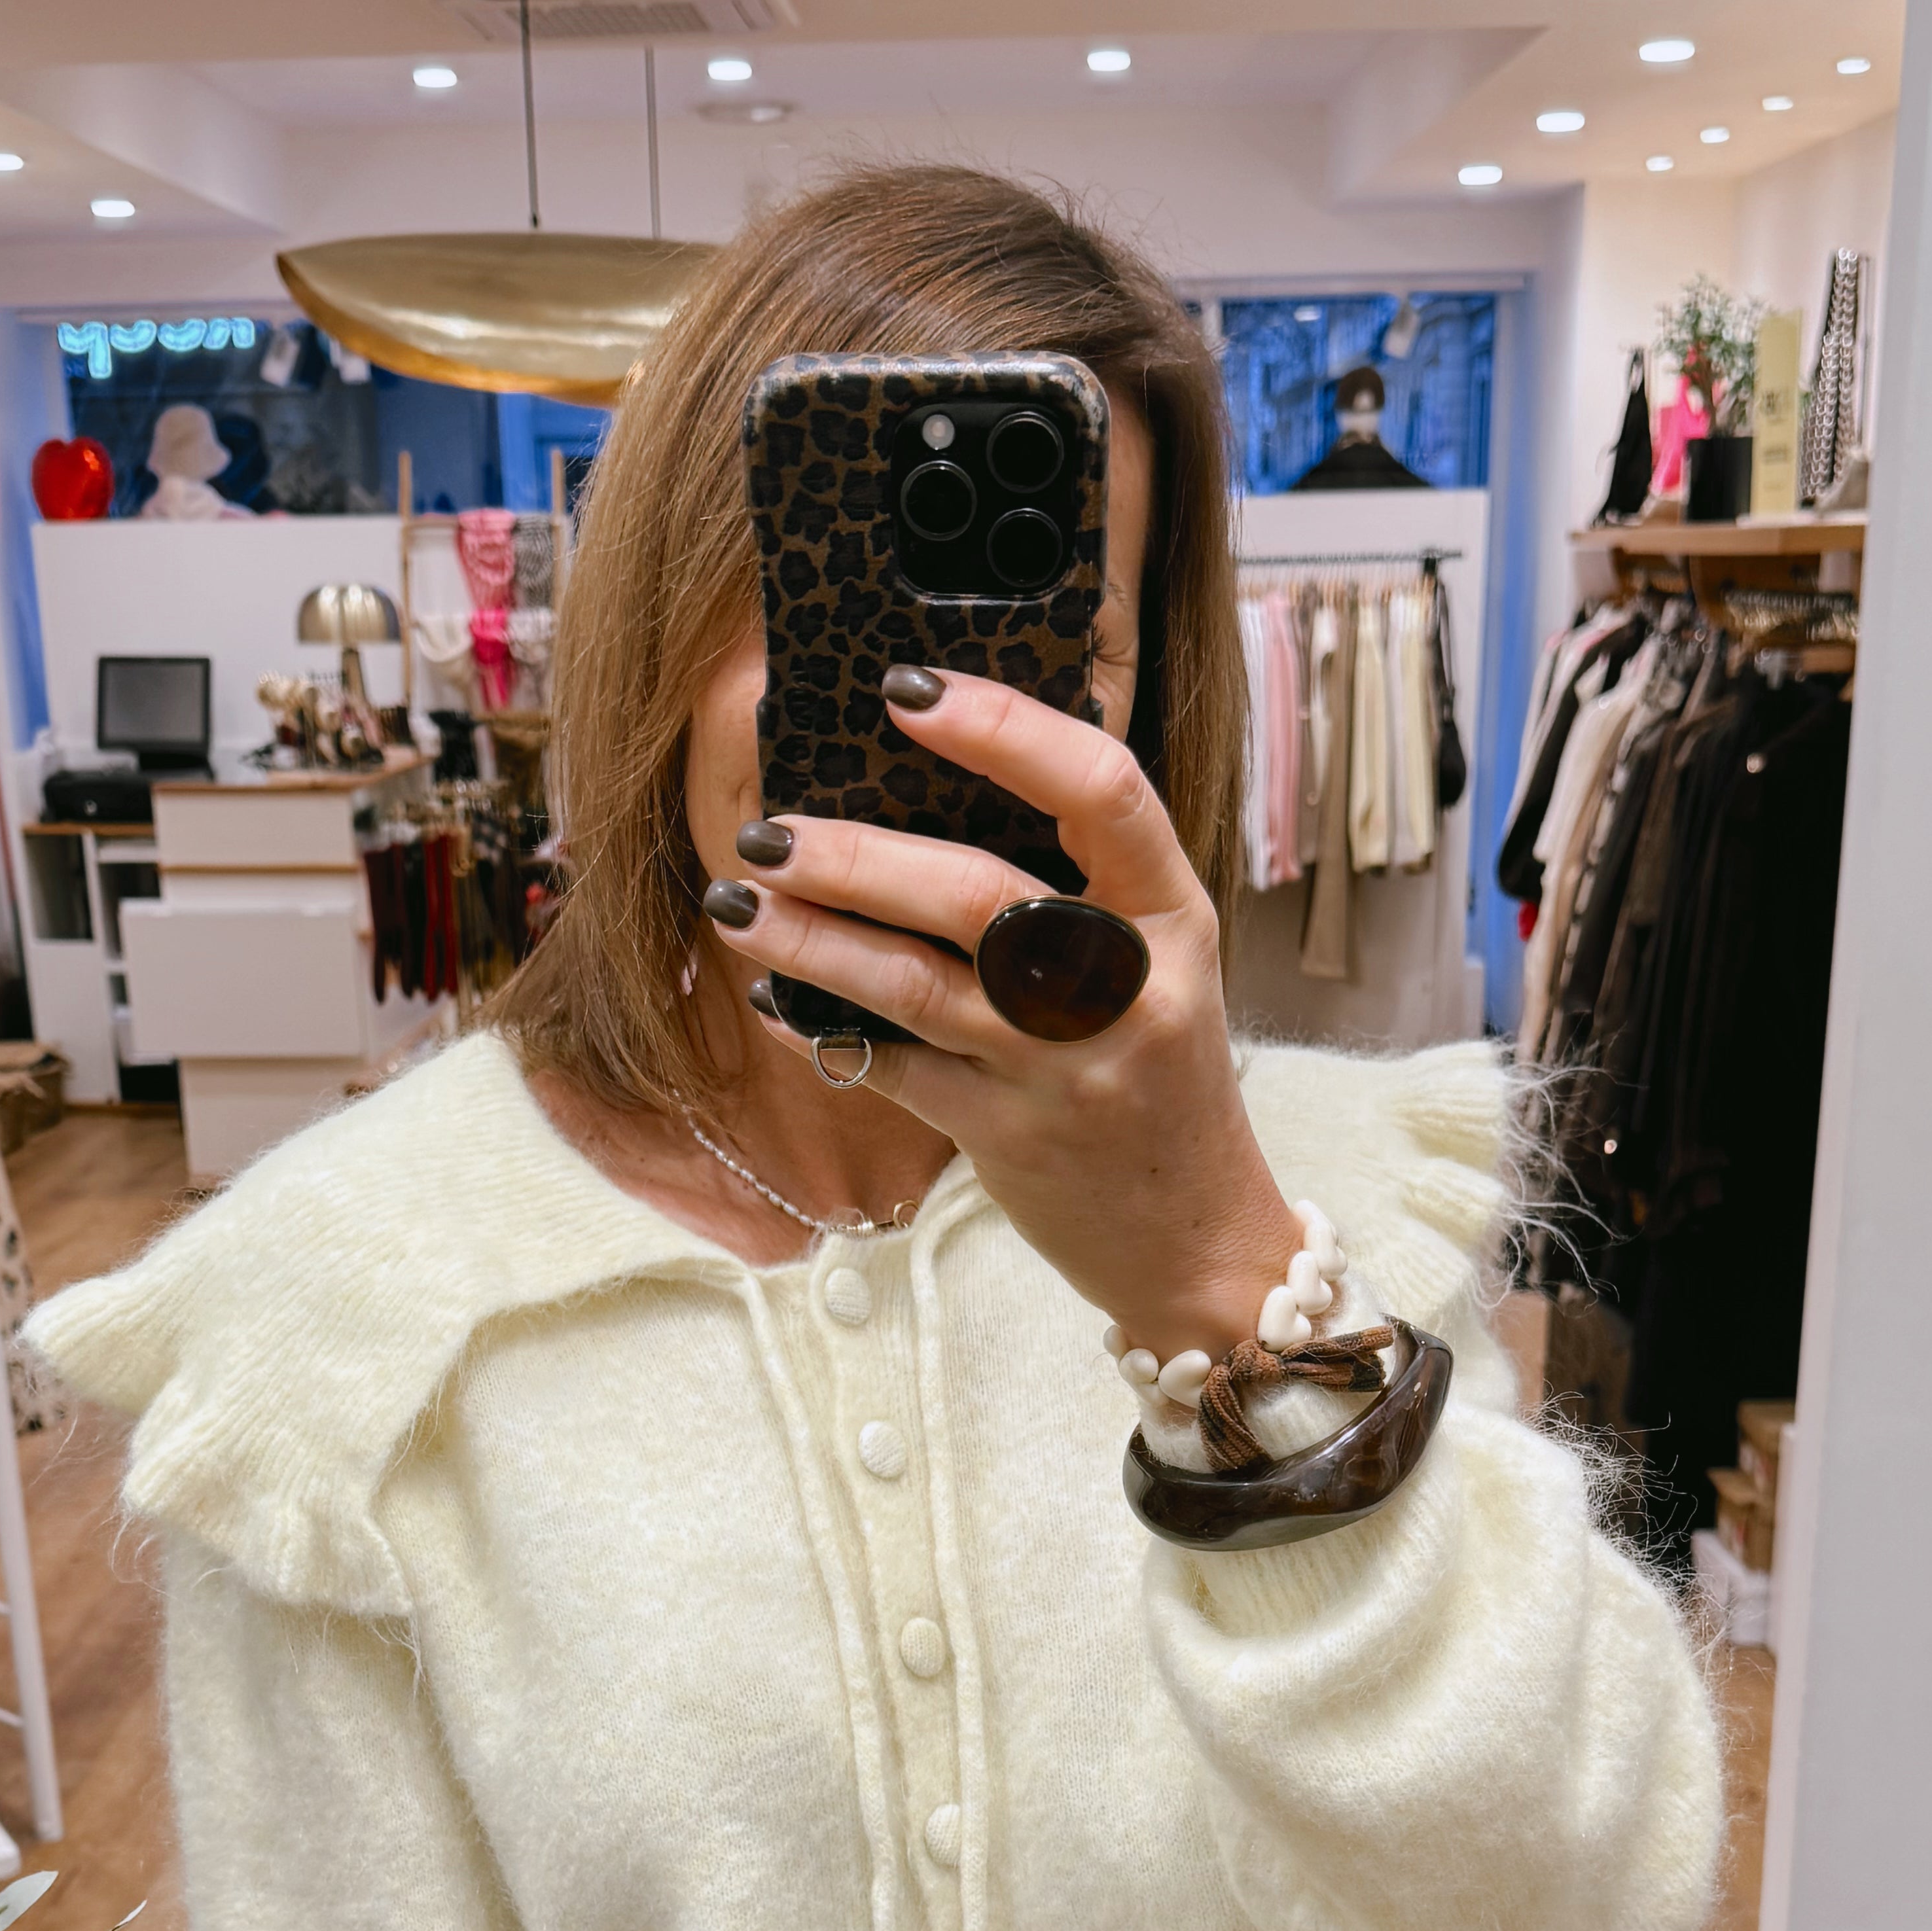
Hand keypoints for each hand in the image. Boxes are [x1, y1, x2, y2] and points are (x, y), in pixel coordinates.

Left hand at [708, 671, 1302, 1362]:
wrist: (1195, 1240)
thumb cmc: (1158, 1077)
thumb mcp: (1158, 965)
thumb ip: (1084, 889)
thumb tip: (937, 788)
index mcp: (1174, 919)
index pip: (1102, 791)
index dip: (1004, 730)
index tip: (909, 690)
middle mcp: (1127, 989)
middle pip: (978, 894)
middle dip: (856, 857)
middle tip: (770, 830)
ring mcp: (1064, 1070)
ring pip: (915, 985)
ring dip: (812, 939)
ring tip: (736, 901)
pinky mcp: (1007, 1138)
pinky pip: (893, 1069)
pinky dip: (823, 1030)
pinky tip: (771, 998)